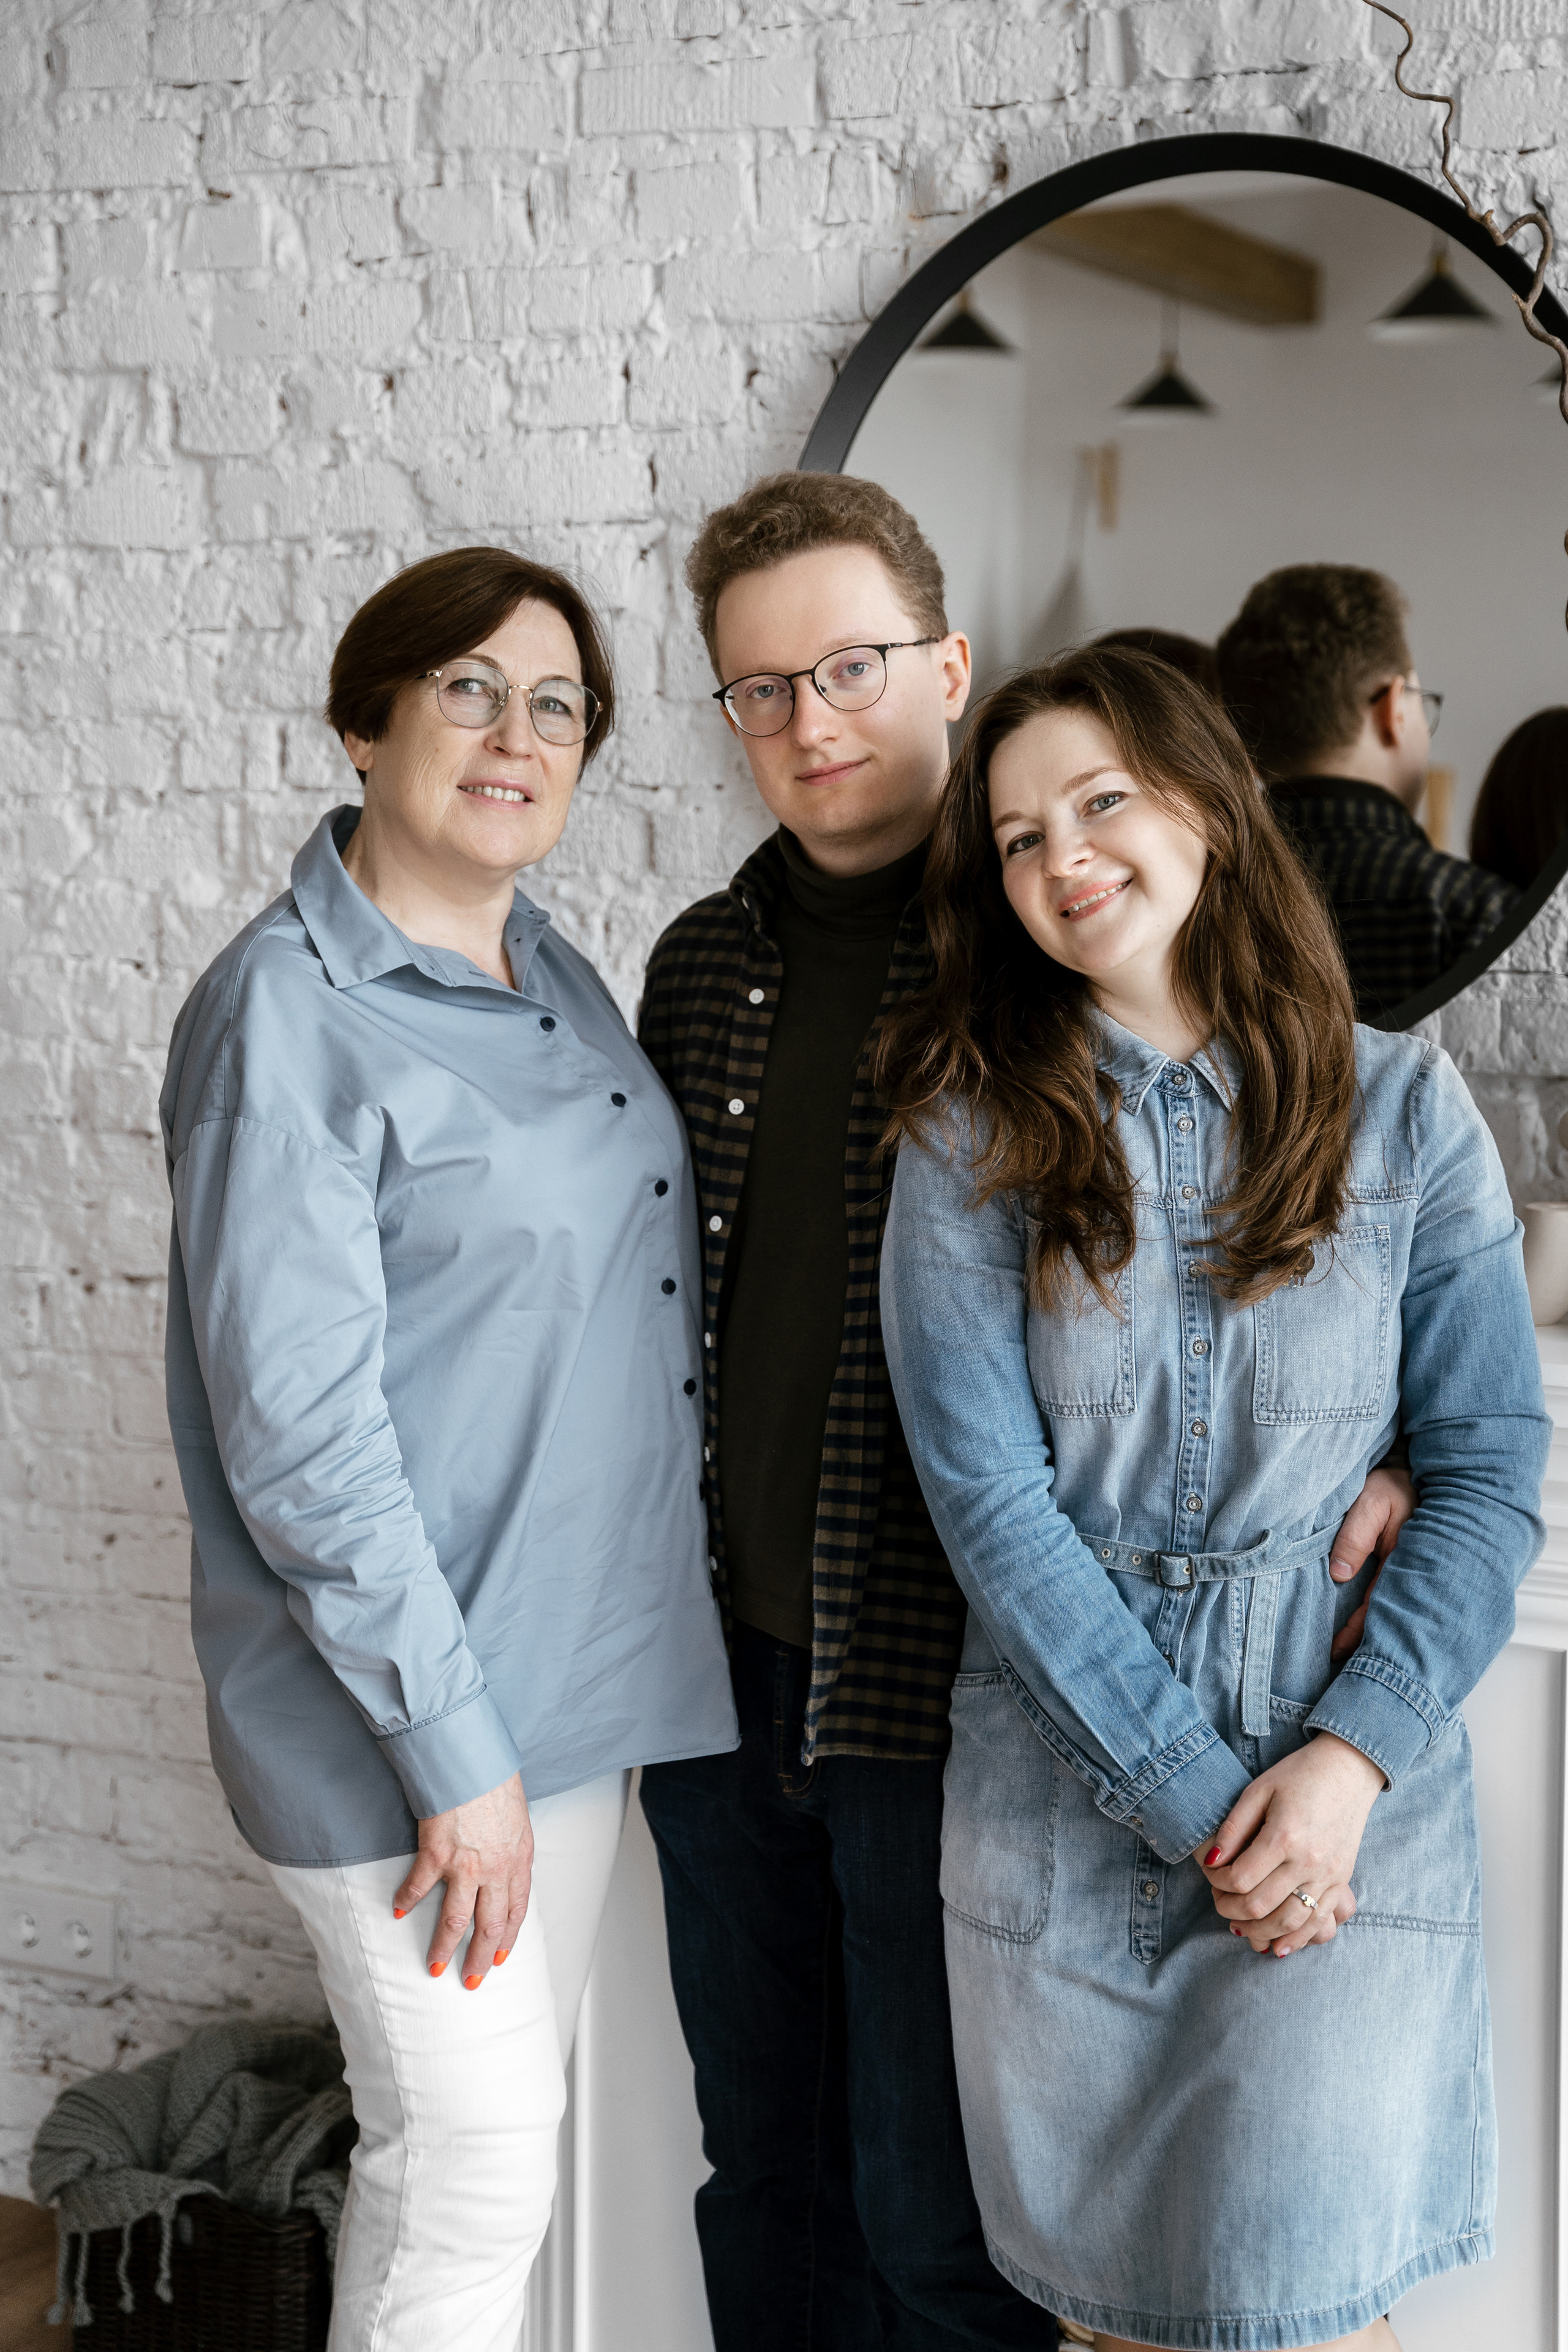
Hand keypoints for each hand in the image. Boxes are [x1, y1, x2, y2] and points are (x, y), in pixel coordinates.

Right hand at [394, 1771, 532, 1990]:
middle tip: (471, 1981)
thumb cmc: (497, 1782)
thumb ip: (512, 1849)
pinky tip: (399, 1911)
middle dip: (481, 1958)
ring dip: (444, 1947)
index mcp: (519, 1860)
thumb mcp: (518, 1819)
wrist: (474, 1759)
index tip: (500, 1959)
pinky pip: (419, 1887)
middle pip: (490, 1926)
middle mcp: (496, 1869)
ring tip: (436, 1966)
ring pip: (456, 1920)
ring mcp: (466, 1865)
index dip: (508, 1939)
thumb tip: (505, 1869)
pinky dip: (407, 1901)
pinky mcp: (437, 1854)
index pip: (517, 1911)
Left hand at [1197, 1733, 1384, 1957]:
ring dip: (1259, 1931)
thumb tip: (1210, 1862)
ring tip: (1240, 1926)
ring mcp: (1329, 1875)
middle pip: (1260, 1906)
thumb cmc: (1299, 1775)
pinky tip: (1277, 1947)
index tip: (1209, 1874)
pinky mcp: (1342, 1880)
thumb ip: (1233, 1828)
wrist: (1348, 1770)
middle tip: (1218, 1900)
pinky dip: (1296, 1939)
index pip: (1239, 1879)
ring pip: (1289, 1922)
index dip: (1216, 1883)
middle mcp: (1308, 1862)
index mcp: (1284, 1837)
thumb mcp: (1258, 1790)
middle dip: (1229, 1909)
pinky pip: (1319, 1922)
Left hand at [1328, 1464, 1414, 1661]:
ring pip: (1388, 1614)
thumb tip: (1339, 1573)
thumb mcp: (1372, 1502)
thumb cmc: (1393, 1486)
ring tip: (1348, 1661)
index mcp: (1404, 1564)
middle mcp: (1410, 1577)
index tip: (1337, 1653)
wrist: (1419, 1475)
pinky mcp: (1404, 1571)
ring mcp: (1409, 1576)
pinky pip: (1388, 1601)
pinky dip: (1376, 1619)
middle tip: (1341, 1669)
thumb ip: (1355, 1535)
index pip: (1378, 1609)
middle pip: (1388, 1620)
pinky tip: (1365, 1633)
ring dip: (1370, 1634)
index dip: (1357, 1633)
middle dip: (1367, 1645)